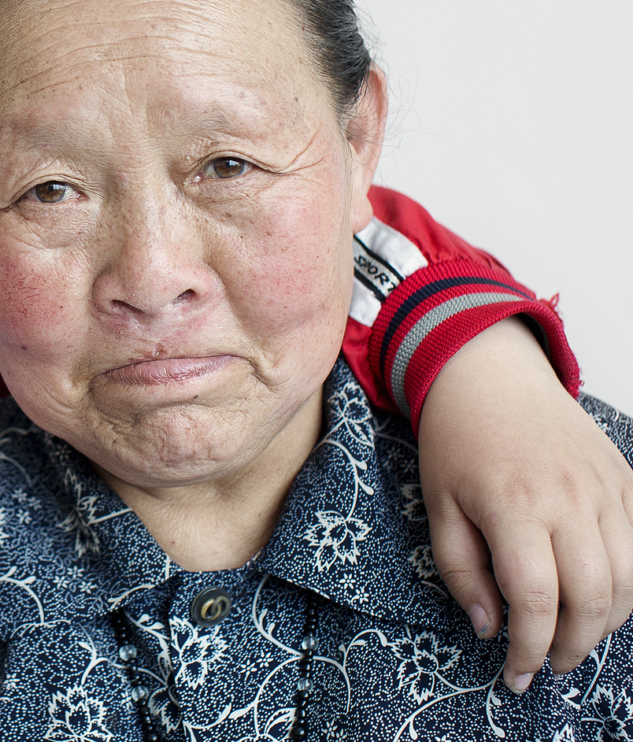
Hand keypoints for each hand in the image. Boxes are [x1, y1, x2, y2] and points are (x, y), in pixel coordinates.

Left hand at [419, 317, 632, 691]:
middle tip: (546, 662)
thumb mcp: (437, 505)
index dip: (528, 648)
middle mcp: (568, 499)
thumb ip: (460, 571)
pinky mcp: (625, 481)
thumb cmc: (456, 441)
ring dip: (606, 623)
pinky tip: (595, 595)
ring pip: (628, 581)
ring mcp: (605, 489)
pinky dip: (626, 584)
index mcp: (513, 506)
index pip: (535, 600)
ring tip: (571, 634)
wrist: (490, 376)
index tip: (514, 674)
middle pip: (593, 599)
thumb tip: (490, 629)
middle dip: (572, 646)